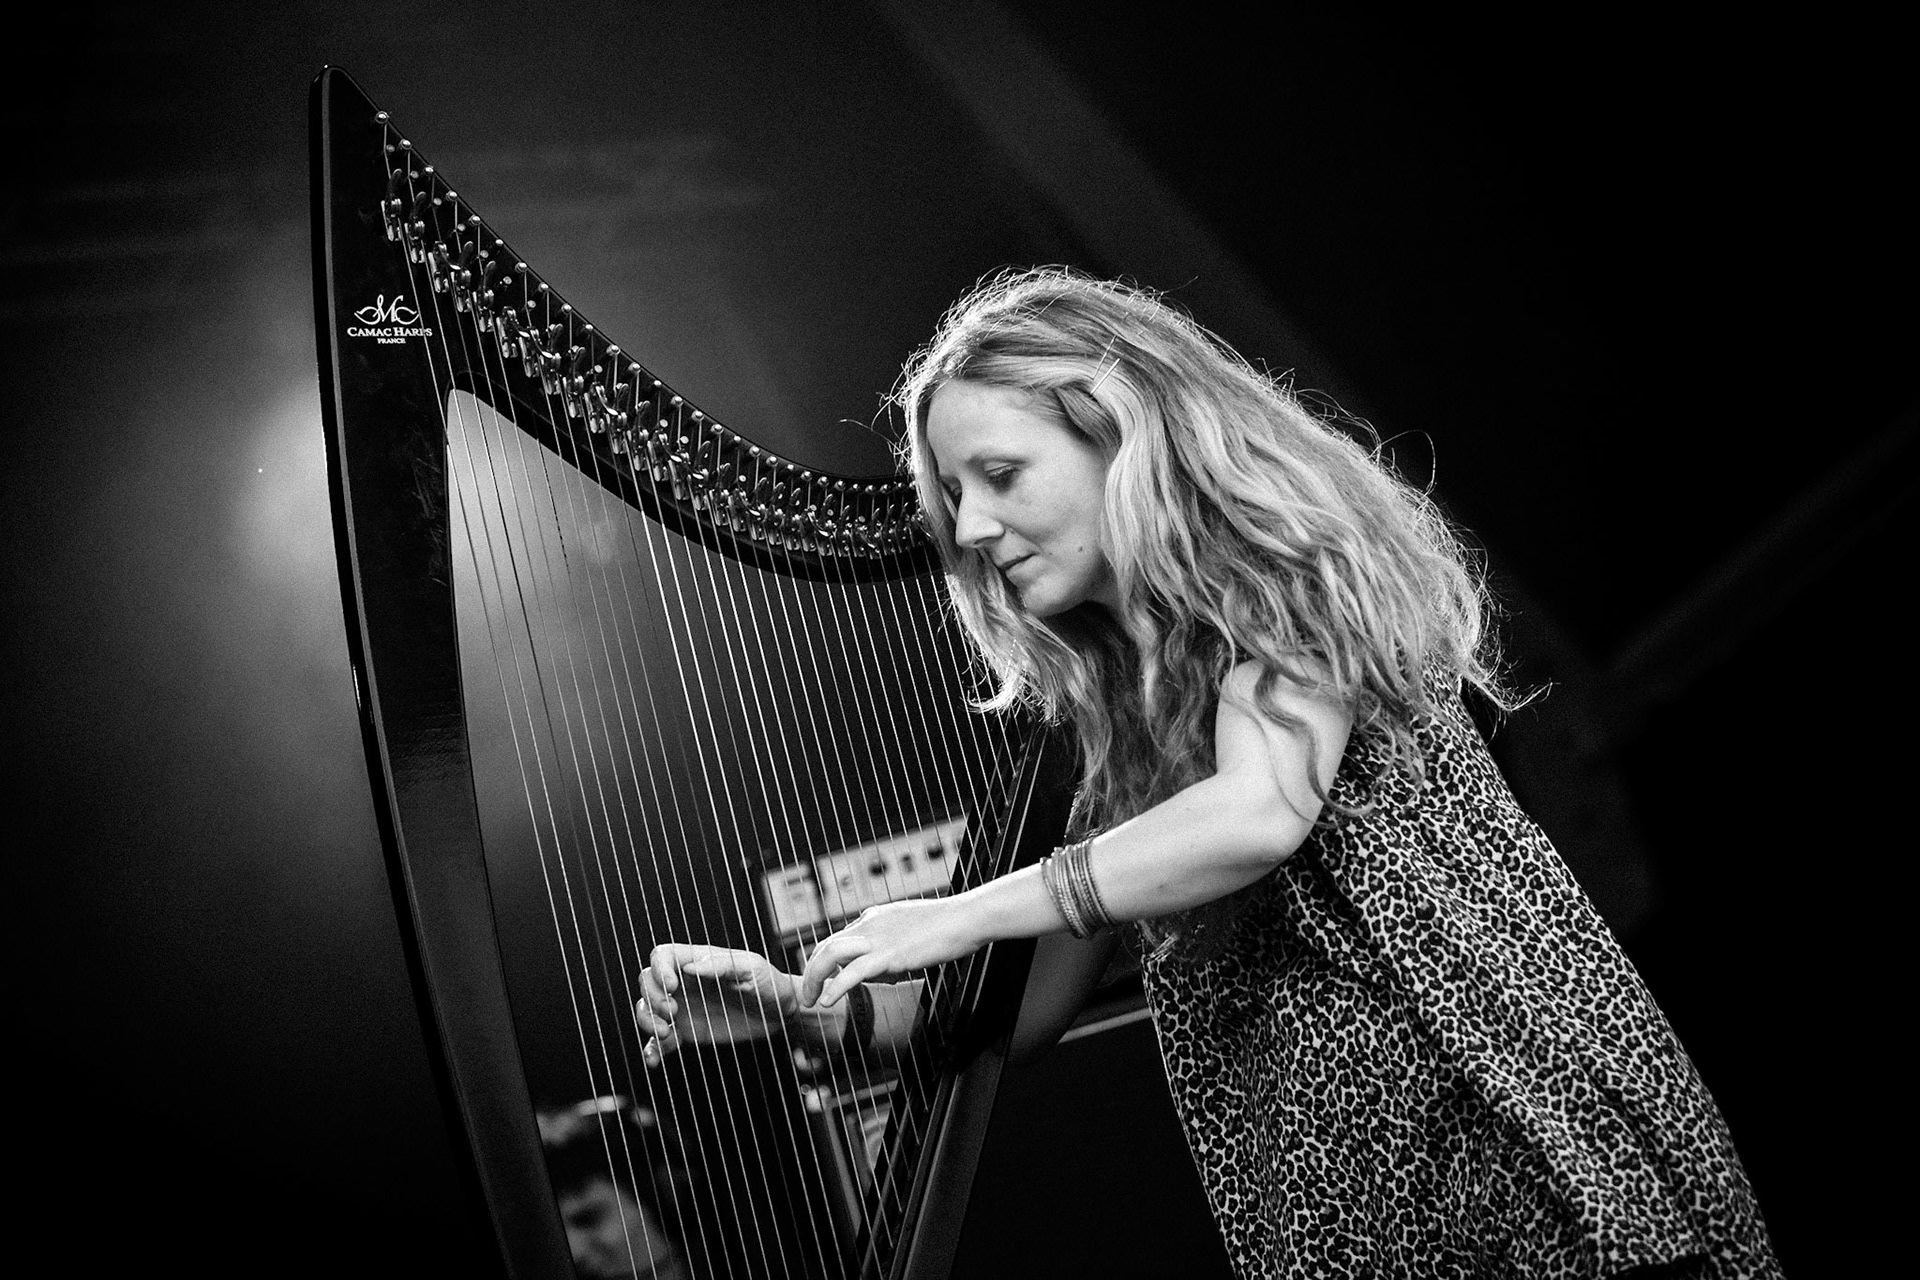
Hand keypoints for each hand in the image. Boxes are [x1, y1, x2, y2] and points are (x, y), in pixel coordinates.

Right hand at [636, 944, 798, 1065]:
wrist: (780, 1013)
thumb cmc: (769, 982)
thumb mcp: (751, 968)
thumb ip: (722, 965)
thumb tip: (691, 967)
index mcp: (697, 961)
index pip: (662, 955)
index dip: (659, 969)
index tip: (672, 986)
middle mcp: (685, 982)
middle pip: (648, 981)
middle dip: (652, 997)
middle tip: (672, 1012)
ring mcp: (683, 1007)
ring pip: (647, 1009)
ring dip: (647, 1021)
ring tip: (665, 1034)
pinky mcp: (687, 1031)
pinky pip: (659, 1040)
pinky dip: (652, 1049)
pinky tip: (655, 1059)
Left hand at [798, 895, 983, 1009]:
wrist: (966, 917)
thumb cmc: (947, 925)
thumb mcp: (911, 930)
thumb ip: (893, 942)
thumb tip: (885, 966)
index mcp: (874, 918)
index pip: (838, 939)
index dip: (824, 962)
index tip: (821, 981)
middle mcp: (870, 924)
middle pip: (826, 945)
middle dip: (811, 971)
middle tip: (807, 995)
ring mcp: (878, 937)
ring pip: (830, 954)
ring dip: (815, 979)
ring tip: (811, 1001)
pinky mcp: (889, 953)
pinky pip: (853, 971)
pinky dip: (836, 987)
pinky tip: (827, 1001)